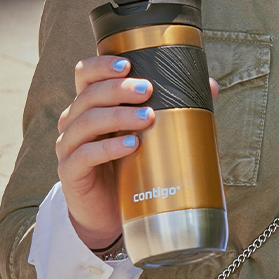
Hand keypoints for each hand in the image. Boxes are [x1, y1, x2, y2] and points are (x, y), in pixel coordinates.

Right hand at [56, 56, 218, 250]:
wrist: (110, 214)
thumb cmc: (129, 166)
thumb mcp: (150, 135)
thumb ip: (176, 108)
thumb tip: (210, 86)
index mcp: (91, 105)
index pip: (86, 74)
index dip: (102, 65)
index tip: (128, 64)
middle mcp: (75, 121)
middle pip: (89, 95)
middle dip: (118, 88)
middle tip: (148, 90)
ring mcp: (69, 147)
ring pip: (86, 122)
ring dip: (118, 115)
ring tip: (147, 117)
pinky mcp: (71, 172)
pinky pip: (84, 155)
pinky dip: (108, 147)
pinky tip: (131, 144)